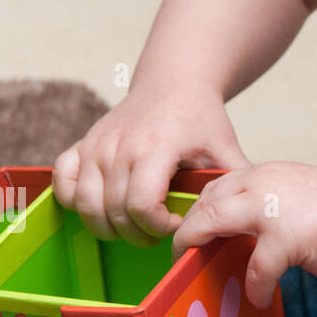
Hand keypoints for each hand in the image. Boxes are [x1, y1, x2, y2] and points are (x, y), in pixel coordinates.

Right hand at [53, 86, 250, 247]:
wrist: (174, 81)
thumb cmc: (201, 117)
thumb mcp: (225, 145)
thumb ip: (236, 177)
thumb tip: (254, 211)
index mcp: (157, 146)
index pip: (141, 205)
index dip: (157, 227)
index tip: (177, 225)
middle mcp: (120, 145)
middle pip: (114, 212)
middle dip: (137, 234)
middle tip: (158, 233)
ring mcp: (96, 144)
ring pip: (85, 204)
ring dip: (106, 226)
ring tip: (133, 226)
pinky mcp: (81, 144)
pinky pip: (62, 182)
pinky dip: (73, 201)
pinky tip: (99, 206)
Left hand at [171, 162, 316, 308]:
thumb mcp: (297, 191)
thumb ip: (269, 200)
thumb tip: (245, 226)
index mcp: (268, 172)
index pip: (219, 184)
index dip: (202, 208)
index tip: (197, 228)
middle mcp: (264, 183)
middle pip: (207, 201)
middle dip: (190, 228)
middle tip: (187, 253)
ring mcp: (271, 209)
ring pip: (212, 222)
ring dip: (198, 248)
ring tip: (197, 270)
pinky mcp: (285, 238)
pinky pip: (255, 269)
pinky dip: (254, 287)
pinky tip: (258, 297)